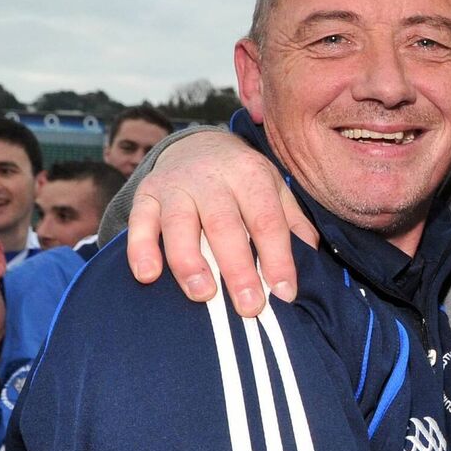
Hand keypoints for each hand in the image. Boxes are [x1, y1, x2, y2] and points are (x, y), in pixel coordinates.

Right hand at [125, 130, 317, 315]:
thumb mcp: (275, 189)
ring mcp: (176, 186)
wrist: (197, 144)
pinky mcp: (146, 195)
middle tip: (249, 306)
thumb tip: (310, 257)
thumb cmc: (243, 179)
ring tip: (203, 294)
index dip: (277, 257)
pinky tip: (148, 275)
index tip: (285, 292)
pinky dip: (140, 248)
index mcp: (250, 176)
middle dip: (237, 268)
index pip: (266, 220)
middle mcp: (212, 178)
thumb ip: (293, 222)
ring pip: (180, 224)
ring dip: (189, 262)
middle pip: (224, 225)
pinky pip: (139, 221)